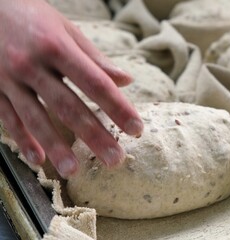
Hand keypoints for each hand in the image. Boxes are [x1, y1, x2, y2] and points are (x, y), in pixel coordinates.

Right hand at [0, 0, 142, 177]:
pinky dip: (22, 140)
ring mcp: (9, 79)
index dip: (118, 107)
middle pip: (68, 107)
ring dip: (56, 146)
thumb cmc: (31, 17)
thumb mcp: (66, 29)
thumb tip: (126, 80)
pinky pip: (8, 118)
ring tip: (73, 170)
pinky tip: (37, 159)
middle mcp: (32, 64)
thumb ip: (95, 58)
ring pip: (36, 118)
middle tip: (114, 159)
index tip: (136, 128)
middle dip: (94, 136)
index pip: (96, 83)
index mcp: (57, 47)